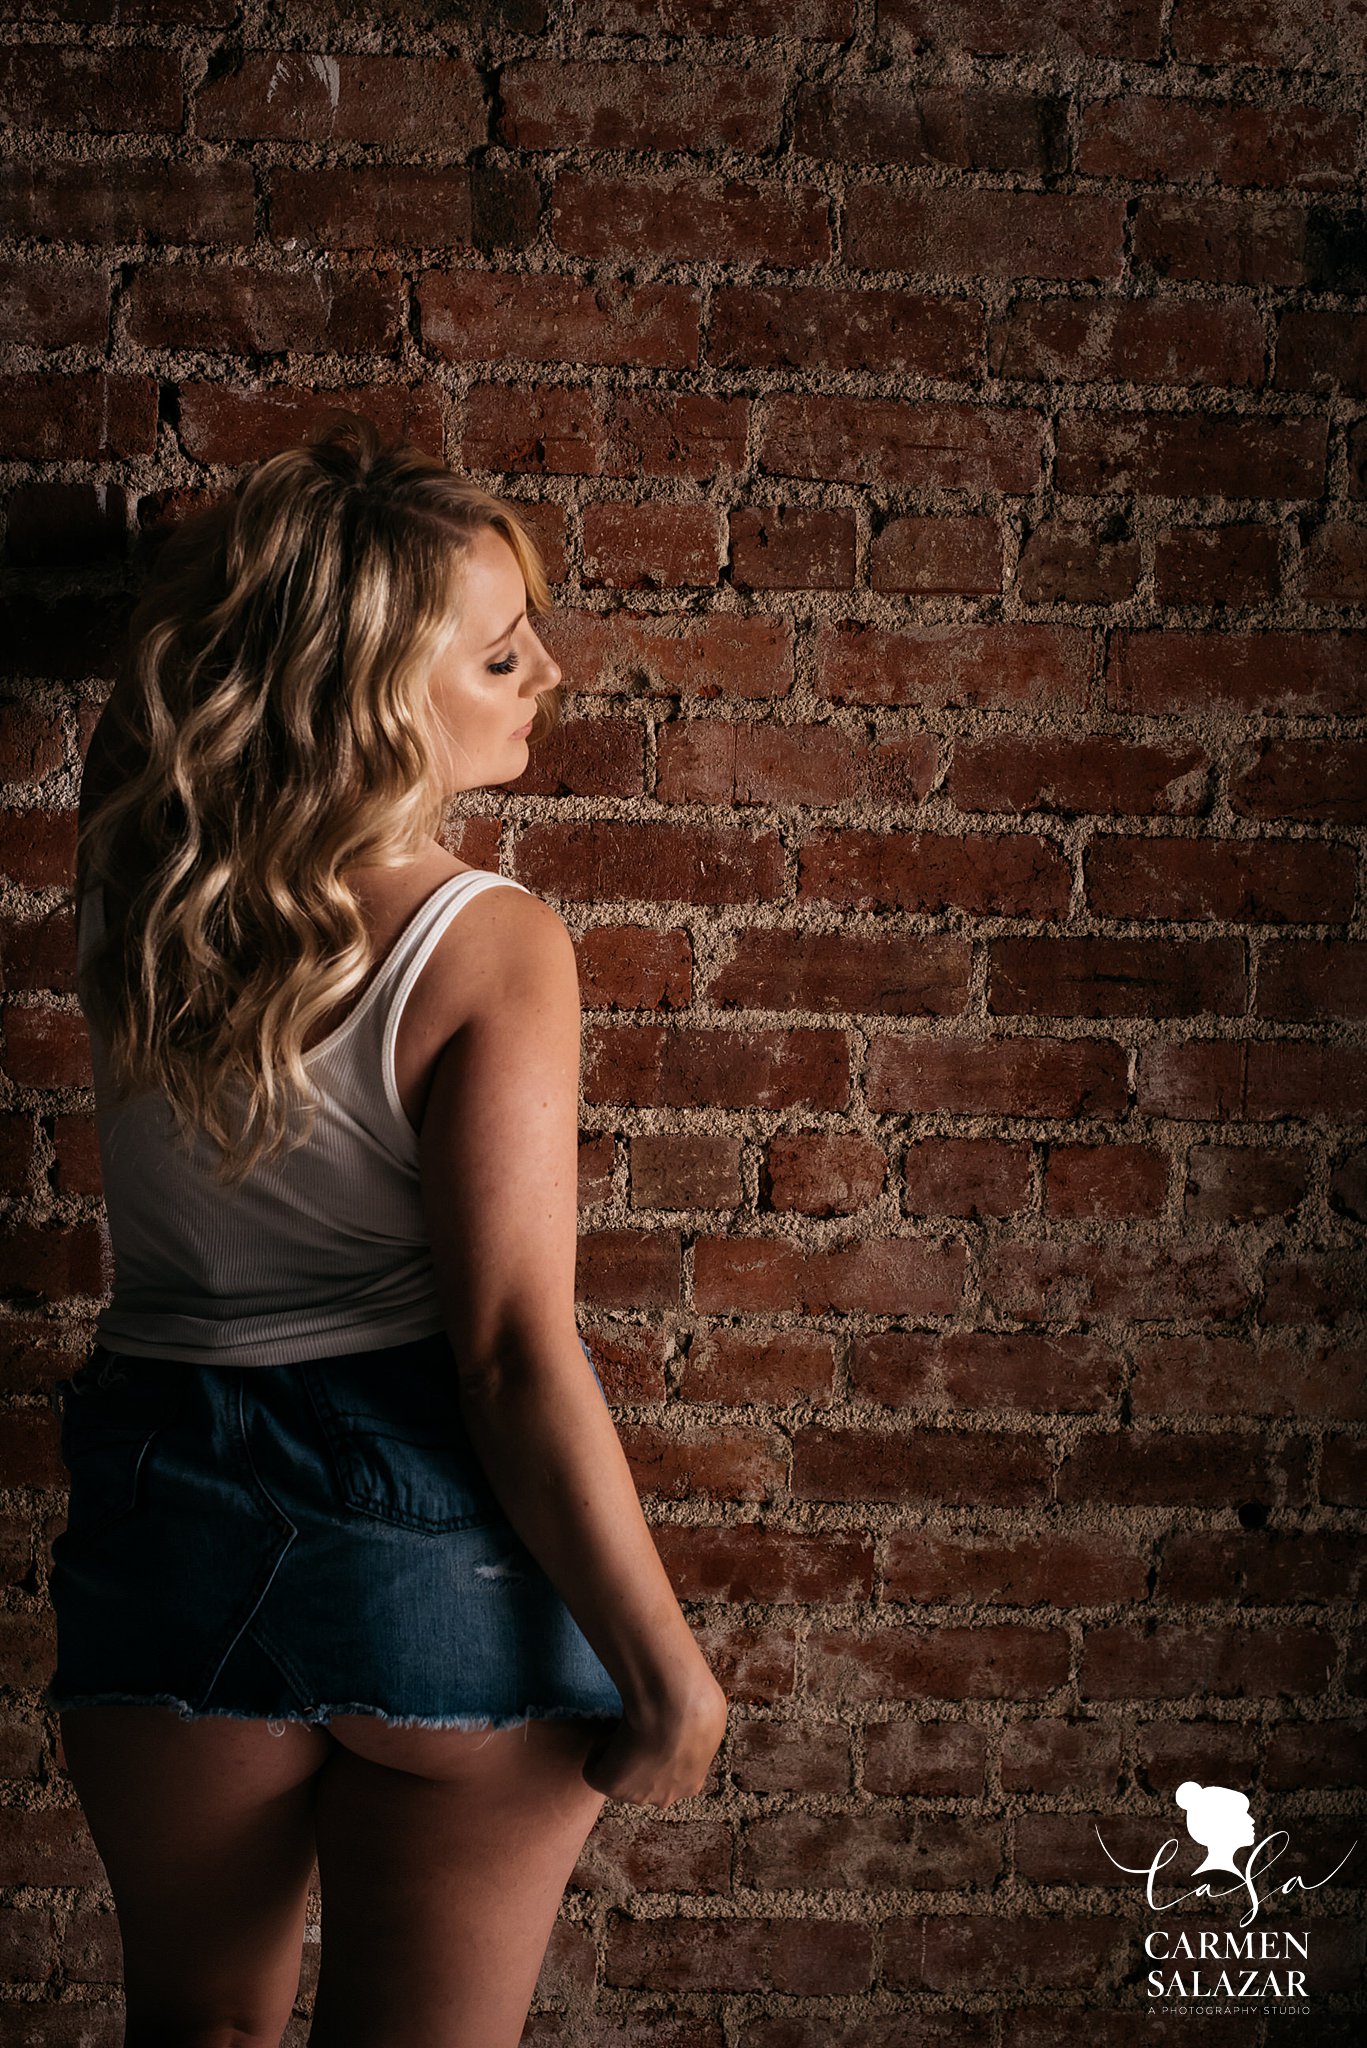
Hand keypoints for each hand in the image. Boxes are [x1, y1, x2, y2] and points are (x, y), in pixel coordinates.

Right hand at [581, 1679, 726, 1809]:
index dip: (661, 1750)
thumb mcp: (709, 1720)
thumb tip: (692, 1723)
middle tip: (639, 1729)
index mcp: (692, 1784)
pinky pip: (594, 1772)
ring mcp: (637, 1795)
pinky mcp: (611, 1786)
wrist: (674, 1707)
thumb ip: (698, 1734)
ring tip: (626, 1727)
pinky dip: (598, 1751)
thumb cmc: (698, 1706)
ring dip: (620, 1756)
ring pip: (621, 1778)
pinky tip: (611, 1730)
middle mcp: (665, 1796)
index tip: (659, 1728)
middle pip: (646, 1781)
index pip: (670, 1774)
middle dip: (641, 1759)